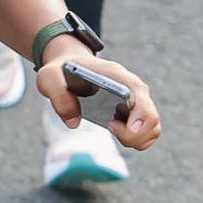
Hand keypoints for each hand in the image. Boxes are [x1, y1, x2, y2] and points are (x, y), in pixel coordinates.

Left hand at [35, 45, 160, 151]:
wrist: (72, 63)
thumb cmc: (62, 69)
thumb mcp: (49, 76)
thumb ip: (57, 95)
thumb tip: (74, 122)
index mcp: (121, 79)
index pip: (143, 104)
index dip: (136, 123)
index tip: (110, 124)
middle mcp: (136, 90)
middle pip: (152, 122)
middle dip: (131, 136)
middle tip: (108, 125)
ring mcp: (138, 101)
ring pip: (153, 130)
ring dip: (134, 139)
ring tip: (110, 125)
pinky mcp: (134, 111)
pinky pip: (146, 132)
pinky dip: (133, 138)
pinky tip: (113, 126)